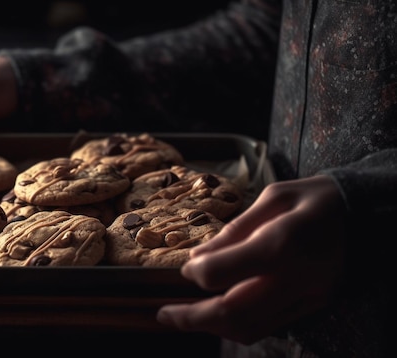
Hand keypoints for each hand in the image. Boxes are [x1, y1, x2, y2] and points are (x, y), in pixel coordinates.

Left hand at [157, 175, 346, 343]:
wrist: (365, 214)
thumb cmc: (315, 198)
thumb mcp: (274, 197)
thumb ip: (235, 230)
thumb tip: (198, 256)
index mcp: (282, 242)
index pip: (223, 273)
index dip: (196, 273)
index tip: (185, 267)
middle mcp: (297, 277)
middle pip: (234, 312)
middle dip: (192, 318)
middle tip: (164, 315)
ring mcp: (308, 297)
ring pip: (250, 328)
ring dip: (210, 328)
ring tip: (183, 319)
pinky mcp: (314, 306)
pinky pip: (268, 327)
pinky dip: (236, 326)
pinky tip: (216, 317)